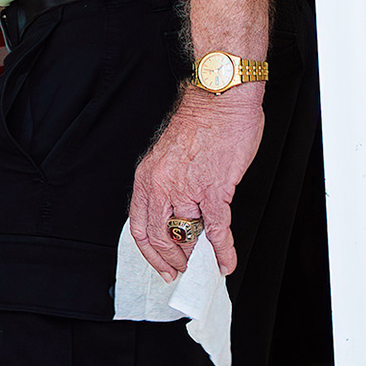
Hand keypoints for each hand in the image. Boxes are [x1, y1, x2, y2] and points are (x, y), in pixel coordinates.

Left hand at [128, 89, 264, 278]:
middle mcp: (161, 184)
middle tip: (183, 269)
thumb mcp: (168, 157)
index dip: (150, 252)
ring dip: (198, 256)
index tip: (161, 265)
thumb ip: (167, 186)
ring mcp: (187, 188)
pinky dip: (223, 251)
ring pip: (187, 236)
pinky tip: (226, 262)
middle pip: (158, 237)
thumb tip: (178, 217)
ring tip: (206, 265)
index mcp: (147, 177)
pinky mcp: (214, 188)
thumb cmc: (199, 122)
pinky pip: (217, 230)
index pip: (139, 227)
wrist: (219, 96)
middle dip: (171, 259)